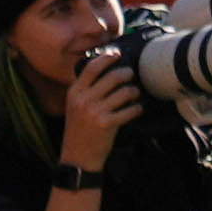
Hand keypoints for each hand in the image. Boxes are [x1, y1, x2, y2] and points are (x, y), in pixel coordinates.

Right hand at [56, 46, 136, 171]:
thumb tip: (107, 68)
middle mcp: (83, 100)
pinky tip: (136, 110)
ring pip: (126, 92)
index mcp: (74, 93)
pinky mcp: (107, 124)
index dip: (107, 58)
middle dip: (127, 74)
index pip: (92, 67)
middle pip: (114, 76)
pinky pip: (131, 110)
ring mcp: (95, 112)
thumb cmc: (79, 128)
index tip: (118, 55)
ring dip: (134, 92)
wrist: (77, 156)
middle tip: (131, 76)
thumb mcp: (75, 105)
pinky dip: (137, 108)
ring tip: (133, 95)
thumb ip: (86, 89)